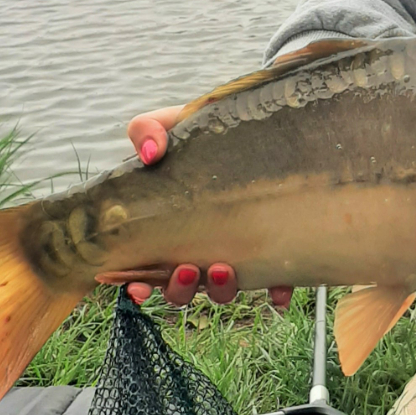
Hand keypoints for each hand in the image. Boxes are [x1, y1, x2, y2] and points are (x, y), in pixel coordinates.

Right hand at [123, 107, 292, 309]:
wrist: (257, 127)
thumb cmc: (206, 131)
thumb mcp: (173, 123)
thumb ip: (149, 129)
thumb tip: (151, 154)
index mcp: (169, 227)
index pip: (145, 267)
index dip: (137, 285)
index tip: (136, 286)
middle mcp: (199, 247)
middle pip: (182, 288)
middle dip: (180, 288)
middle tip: (187, 269)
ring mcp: (235, 251)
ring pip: (222, 290)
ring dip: (220, 289)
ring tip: (223, 268)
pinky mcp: (272, 249)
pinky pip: (274, 281)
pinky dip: (275, 291)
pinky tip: (279, 291)